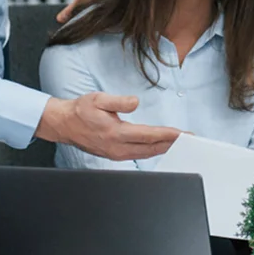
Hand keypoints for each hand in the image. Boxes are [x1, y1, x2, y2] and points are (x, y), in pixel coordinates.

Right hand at [36, 94, 179, 161]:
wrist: (64, 124)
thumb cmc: (81, 110)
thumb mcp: (98, 99)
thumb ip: (118, 101)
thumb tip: (135, 102)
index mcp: (116, 133)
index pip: (149, 135)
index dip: (169, 135)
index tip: (184, 134)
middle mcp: (117, 147)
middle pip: (152, 148)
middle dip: (172, 144)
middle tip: (190, 140)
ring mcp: (116, 154)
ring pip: (146, 154)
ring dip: (164, 149)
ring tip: (179, 143)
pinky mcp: (114, 155)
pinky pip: (139, 155)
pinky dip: (152, 151)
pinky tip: (159, 147)